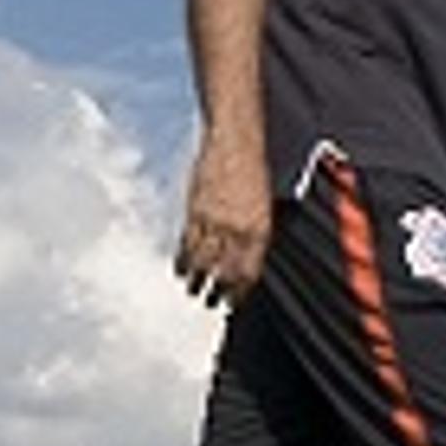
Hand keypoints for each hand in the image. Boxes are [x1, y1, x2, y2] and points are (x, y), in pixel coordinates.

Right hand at [175, 139, 272, 306]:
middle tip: (212, 303)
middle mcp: (237, 229)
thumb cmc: (254, 171)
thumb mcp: (265, 205)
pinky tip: (181, 271)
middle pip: (224, 273)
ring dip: (197, 281)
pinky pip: (186, 244)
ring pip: (202, 262)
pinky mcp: (195, 211)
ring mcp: (214, 221)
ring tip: (194, 291)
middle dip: (217, 293)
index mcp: (259, 230)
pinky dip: (182, 261)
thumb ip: (256, 233)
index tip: (233, 301)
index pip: (248, 273)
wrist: (236, 141)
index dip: (239, 292)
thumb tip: (245, 260)